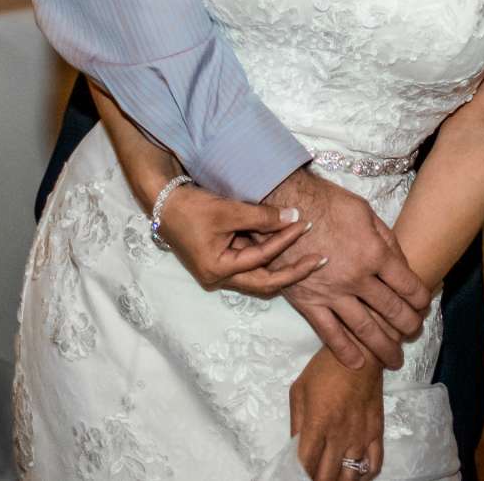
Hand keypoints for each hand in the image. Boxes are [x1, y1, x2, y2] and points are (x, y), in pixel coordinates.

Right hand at [153, 181, 317, 298]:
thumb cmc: (192, 207)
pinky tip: (283, 243)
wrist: (164, 201)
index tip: (305, 224)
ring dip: (280, 262)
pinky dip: (267, 254)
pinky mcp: (220, 260)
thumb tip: (294, 217)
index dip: (285, 241)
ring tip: (307, 251)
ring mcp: (219, 271)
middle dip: (293, 272)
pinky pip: (250, 262)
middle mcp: (218, 278)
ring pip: (258, 274)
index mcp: (217, 270)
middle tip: (319, 260)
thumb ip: (262, 216)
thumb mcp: (228, 210)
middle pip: (264, 282)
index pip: (261, 259)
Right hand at [264, 168, 433, 371]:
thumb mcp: (365, 212)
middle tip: (414, 333)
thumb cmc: (326, 203)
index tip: (424, 306)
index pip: (407, 284)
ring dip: (383, 346)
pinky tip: (358, 363)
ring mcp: (333, 294)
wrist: (285, 208)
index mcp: (375, 253)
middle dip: (407, 325)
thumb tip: (401, 263)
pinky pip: (329, 332)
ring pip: (364, 328)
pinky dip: (344, 350)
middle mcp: (358, 278)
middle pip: (390, 309)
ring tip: (395, 360)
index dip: (420, 298)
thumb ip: (385, 239)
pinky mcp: (309, 303)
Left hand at [287, 350, 382, 480]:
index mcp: (318, 423)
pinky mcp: (377, 432)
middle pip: (327, 476)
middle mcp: (340, 434)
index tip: (297, 474)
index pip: (306, 464)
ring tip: (331, 476)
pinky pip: (374, 465)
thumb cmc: (325, 369)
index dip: (299, 475)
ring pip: (350, 476)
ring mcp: (360, 435)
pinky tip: (354, 472)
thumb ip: (296, 422)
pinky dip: (364, 476)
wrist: (361, 353)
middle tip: (313, 476)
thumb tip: (294, 448)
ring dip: (338, 480)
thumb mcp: (299, 390)